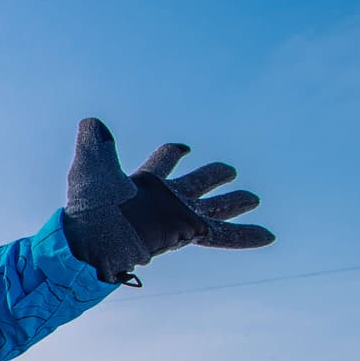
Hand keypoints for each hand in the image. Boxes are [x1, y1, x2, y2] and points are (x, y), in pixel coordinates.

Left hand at [62, 118, 273, 283]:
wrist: (95, 238)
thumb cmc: (90, 205)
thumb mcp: (91, 166)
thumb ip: (95, 143)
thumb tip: (91, 122)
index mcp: (145, 183)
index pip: (164, 162)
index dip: (173, 154)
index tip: (182, 149)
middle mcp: (165, 200)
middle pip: (196, 184)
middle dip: (212, 176)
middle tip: (230, 170)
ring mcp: (178, 217)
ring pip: (214, 207)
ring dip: (234, 202)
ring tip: (253, 198)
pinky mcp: (189, 233)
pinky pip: (222, 235)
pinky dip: (245, 235)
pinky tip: (269, 236)